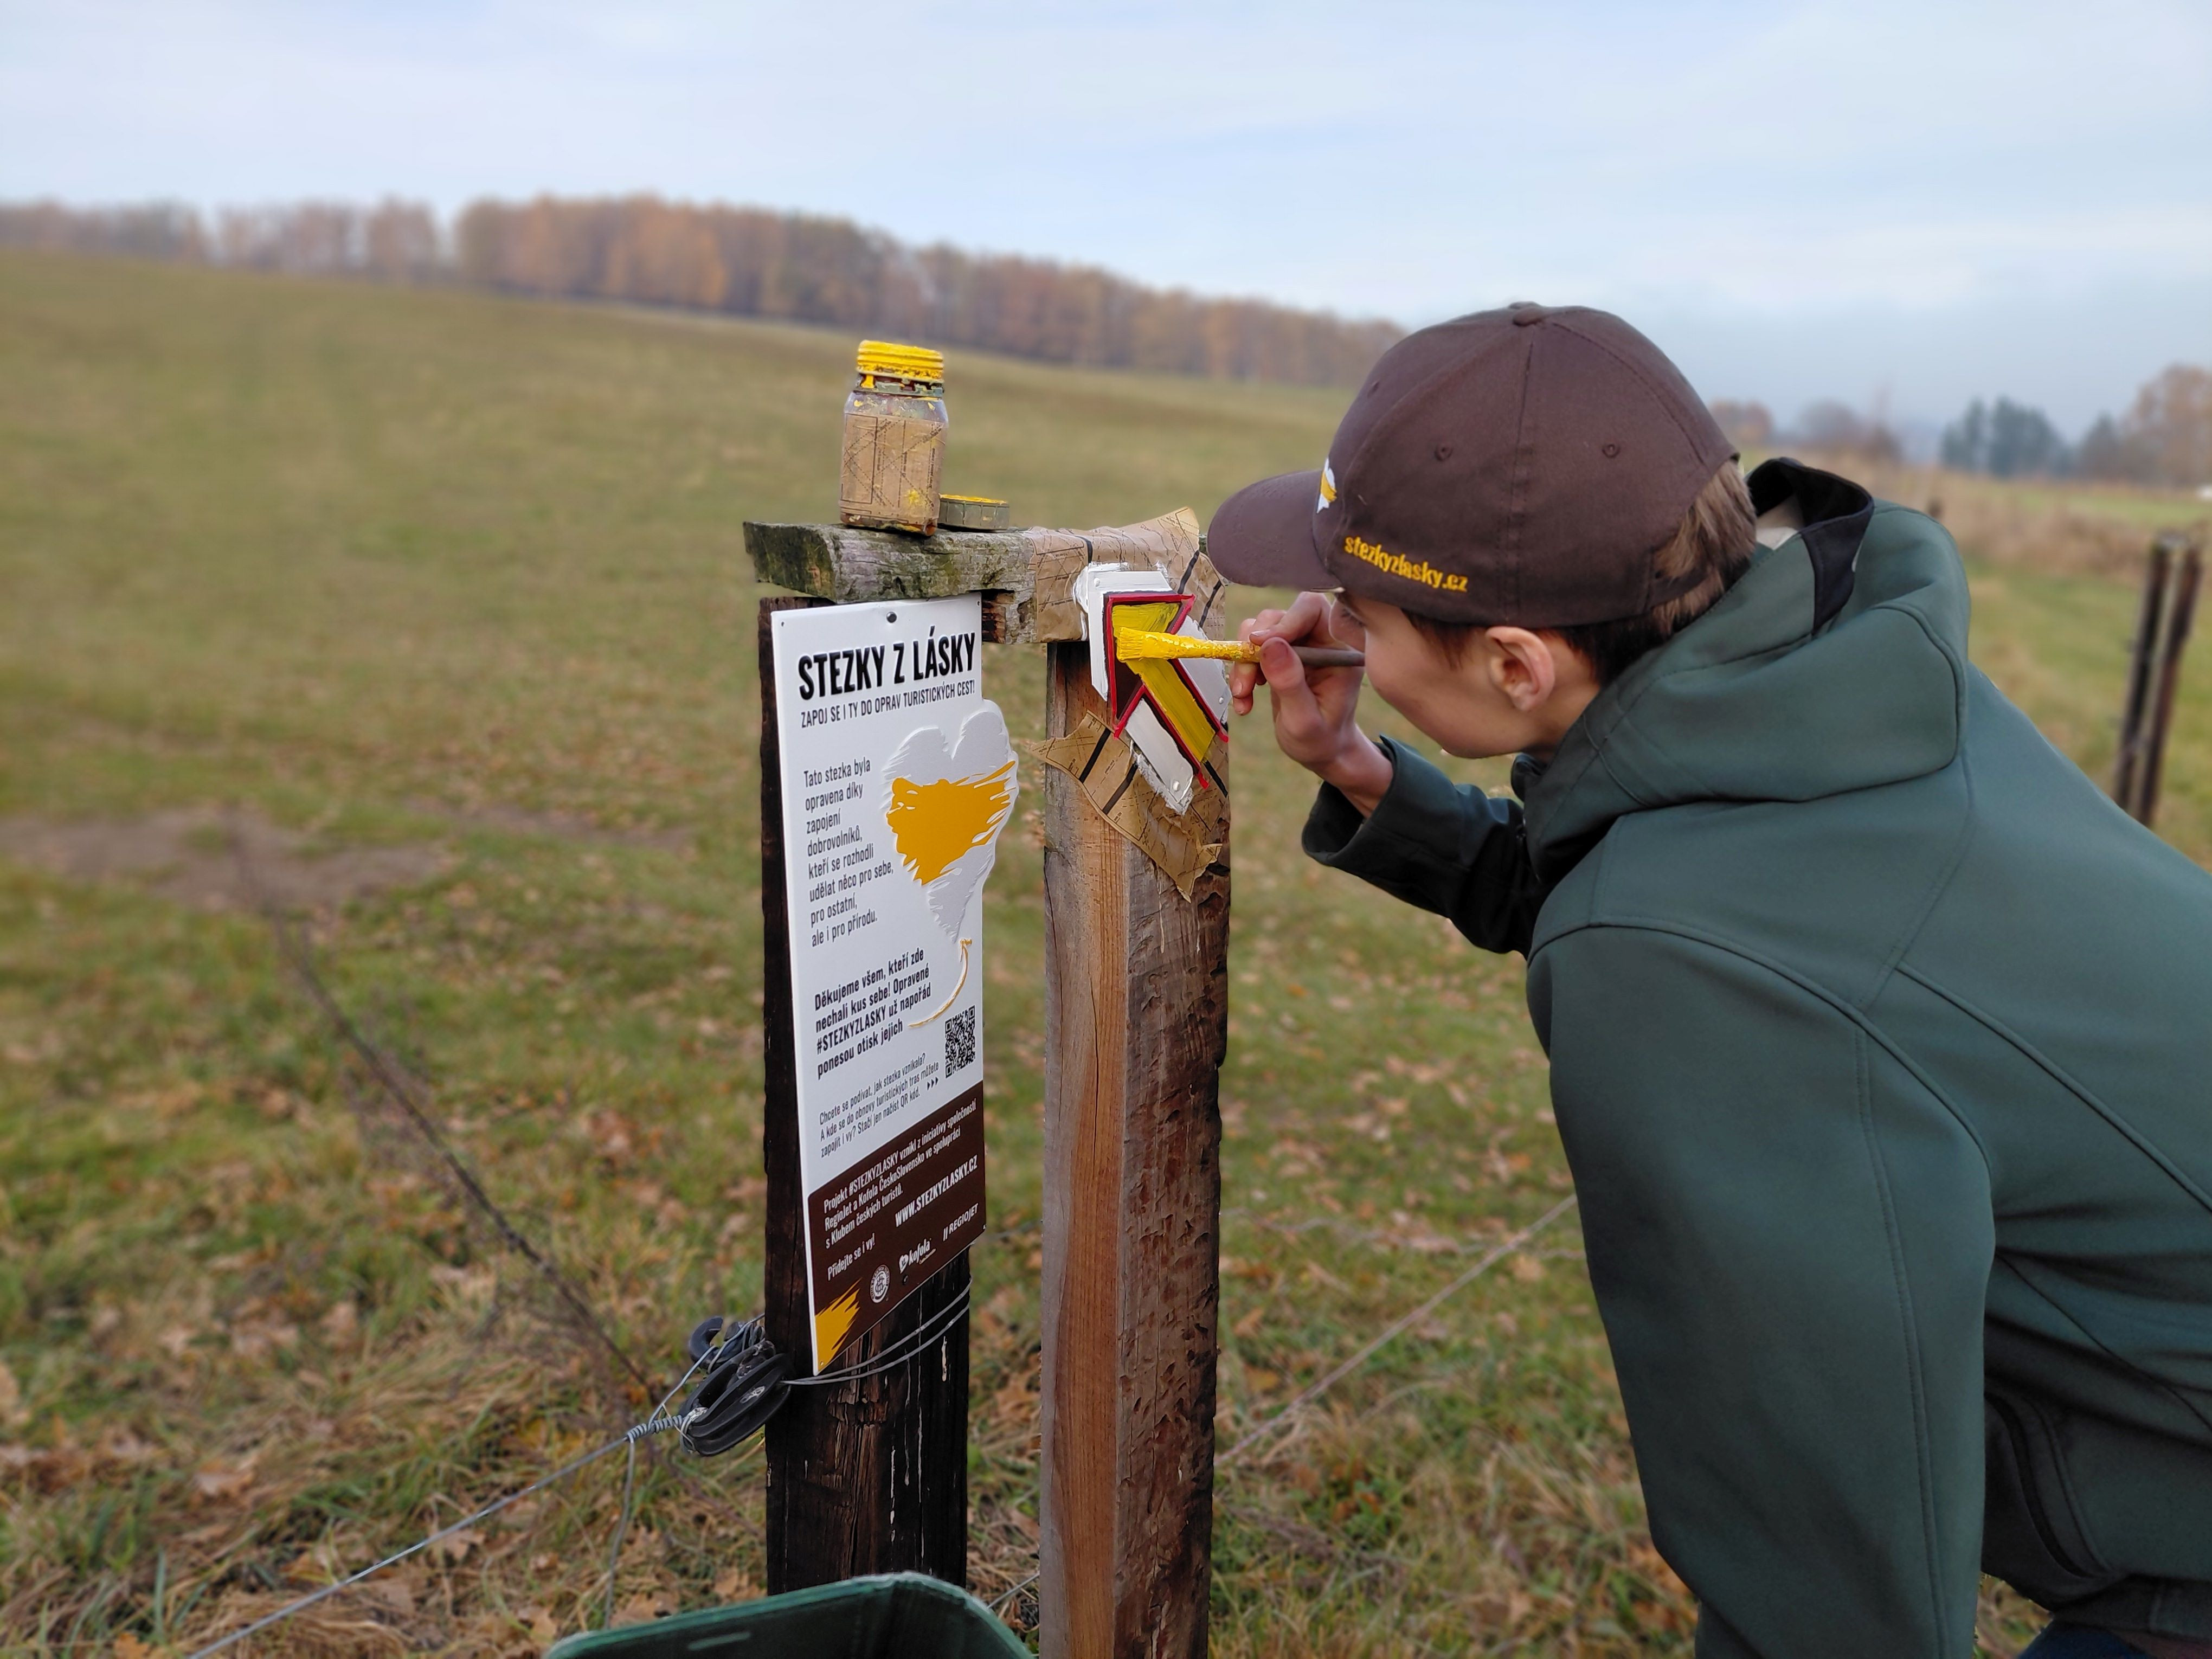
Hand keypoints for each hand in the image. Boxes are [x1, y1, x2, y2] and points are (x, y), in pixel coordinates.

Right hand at [1228, 592, 1393, 813]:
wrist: (1321, 752)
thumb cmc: (1321, 740)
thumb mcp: (1305, 720)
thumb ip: (1290, 683)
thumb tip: (1269, 645)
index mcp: (1338, 649)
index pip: (1312, 609)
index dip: (1284, 621)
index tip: (1258, 645)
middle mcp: (1319, 641)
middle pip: (1278, 616)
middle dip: (1254, 648)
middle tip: (1245, 684)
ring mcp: (1298, 647)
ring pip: (1259, 632)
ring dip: (1243, 663)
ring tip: (1242, 696)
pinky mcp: (1280, 656)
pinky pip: (1251, 650)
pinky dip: (1242, 672)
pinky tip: (1245, 700)